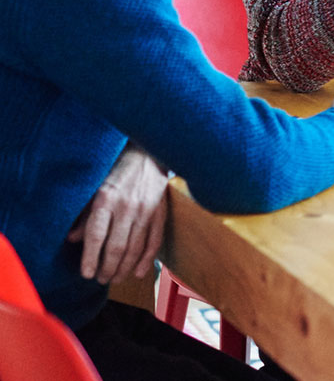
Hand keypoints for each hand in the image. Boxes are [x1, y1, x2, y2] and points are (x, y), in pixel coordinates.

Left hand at [67, 145, 167, 283]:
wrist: (148, 154)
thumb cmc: (116, 171)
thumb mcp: (94, 188)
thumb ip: (85, 215)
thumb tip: (72, 240)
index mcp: (106, 200)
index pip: (97, 235)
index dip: (91, 258)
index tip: (86, 274)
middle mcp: (127, 207)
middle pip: (117, 246)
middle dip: (108, 268)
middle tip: (101, 280)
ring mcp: (146, 211)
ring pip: (136, 248)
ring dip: (125, 267)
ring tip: (115, 279)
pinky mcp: (160, 213)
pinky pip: (154, 241)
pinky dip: (147, 259)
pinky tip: (138, 272)